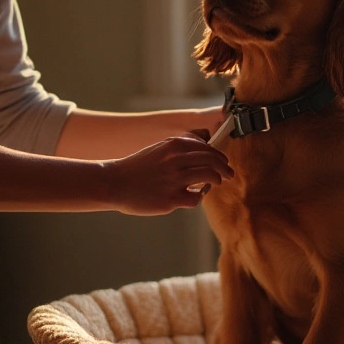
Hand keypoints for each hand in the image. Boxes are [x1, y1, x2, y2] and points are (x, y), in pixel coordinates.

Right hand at [104, 134, 233, 214]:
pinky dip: (198, 197)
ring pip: (210, 176)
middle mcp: (177, 160)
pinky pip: (197, 198)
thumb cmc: (138, 167)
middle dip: (225, 168)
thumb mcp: (159, 149)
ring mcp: (175, 179)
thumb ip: (180, 150)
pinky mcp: (172, 198)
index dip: (219, 156)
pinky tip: (193, 196)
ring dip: (217, 180)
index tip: (223, 162)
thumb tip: (204, 154)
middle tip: (229, 174)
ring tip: (216, 183)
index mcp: (174, 145)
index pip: (207, 148)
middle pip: (213, 161)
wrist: (115, 182)